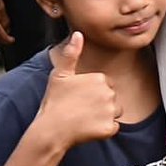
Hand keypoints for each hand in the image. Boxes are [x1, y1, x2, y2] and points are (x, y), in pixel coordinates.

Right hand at [36, 32, 120, 148]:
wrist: (50, 131)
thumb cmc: (54, 103)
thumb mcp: (60, 75)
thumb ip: (71, 54)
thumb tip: (78, 34)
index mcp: (99, 78)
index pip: (105, 85)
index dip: (92, 93)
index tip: (78, 98)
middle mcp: (109, 92)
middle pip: (112, 98)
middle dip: (100, 104)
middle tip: (80, 109)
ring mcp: (110, 111)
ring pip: (115, 112)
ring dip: (104, 117)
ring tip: (84, 119)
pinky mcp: (110, 127)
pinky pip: (113, 128)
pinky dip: (104, 130)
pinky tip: (89, 129)